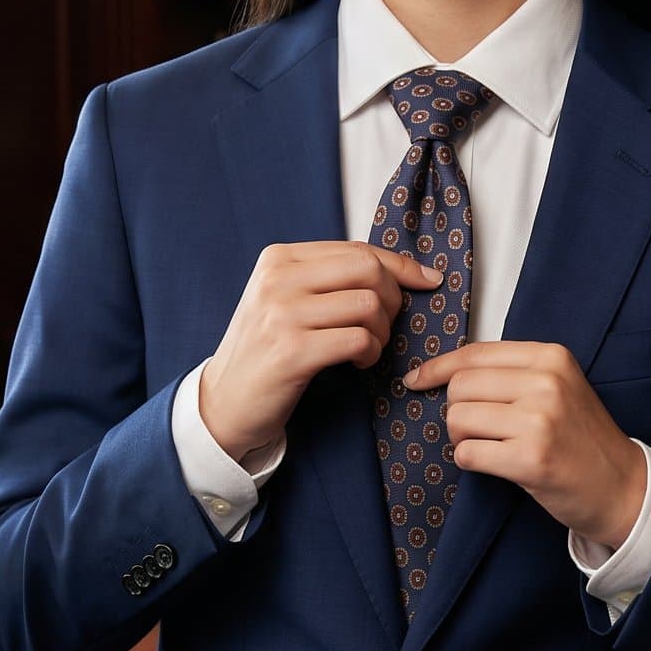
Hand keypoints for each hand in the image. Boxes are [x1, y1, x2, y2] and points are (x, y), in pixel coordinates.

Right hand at [199, 241, 442, 463]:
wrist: (223, 402)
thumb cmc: (265, 350)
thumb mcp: (284, 300)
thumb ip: (326, 278)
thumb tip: (396, 269)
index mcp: (278, 259)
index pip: (356, 249)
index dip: (400, 265)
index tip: (427, 279)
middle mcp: (278, 280)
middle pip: (367, 269)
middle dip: (393, 297)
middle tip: (385, 324)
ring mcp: (282, 314)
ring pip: (368, 304)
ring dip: (382, 332)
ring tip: (368, 347)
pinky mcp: (293, 352)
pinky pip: (358, 339)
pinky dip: (370, 352)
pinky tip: (358, 362)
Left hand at [399, 341, 645, 548]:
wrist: (622, 486)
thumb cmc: (581, 438)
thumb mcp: (557, 387)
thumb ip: (511, 373)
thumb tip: (443, 371)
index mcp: (550, 357)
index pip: (474, 354)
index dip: (438, 368)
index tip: (417, 380)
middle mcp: (545, 382)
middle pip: (460, 387)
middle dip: (456, 411)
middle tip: (478, 430)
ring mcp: (539, 420)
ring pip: (458, 419)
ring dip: (463, 438)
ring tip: (492, 447)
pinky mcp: (531, 459)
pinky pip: (467, 454)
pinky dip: (471, 462)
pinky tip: (497, 465)